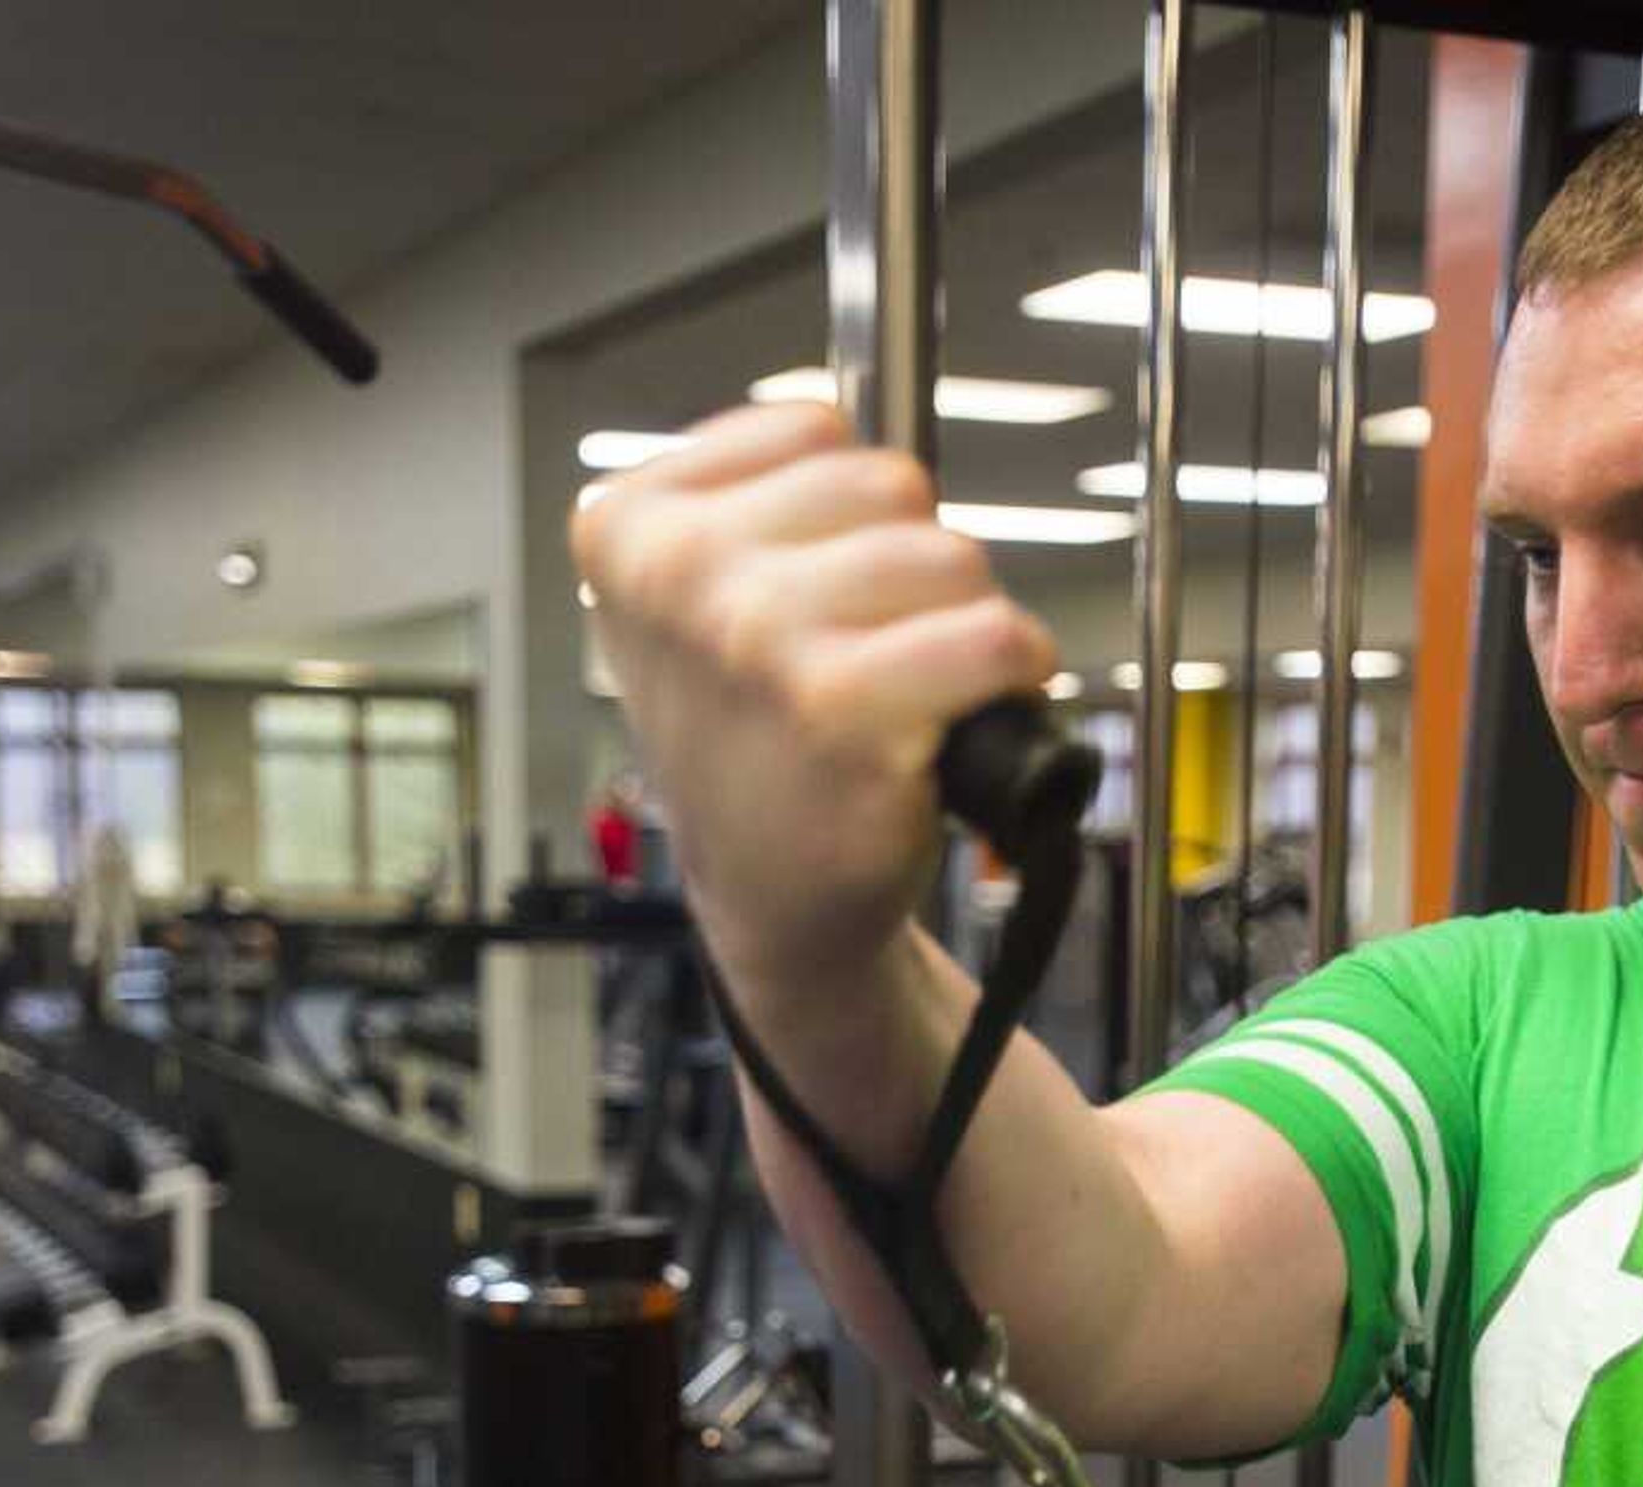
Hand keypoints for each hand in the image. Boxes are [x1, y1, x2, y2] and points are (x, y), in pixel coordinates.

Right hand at [571, 403, 1057, 998]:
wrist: (769, 899)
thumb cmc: (753, 743)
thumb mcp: (694, 599)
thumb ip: (752, 496)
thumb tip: (849, 431)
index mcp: (630, 525)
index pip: (813, 430)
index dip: (849, 512)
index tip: (813, 593)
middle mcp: (680, 575)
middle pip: (892, 485)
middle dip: (914, 563)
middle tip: (874, 655)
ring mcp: (758, 642)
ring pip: (952, 558)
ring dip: (964, 625)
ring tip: (908, 695)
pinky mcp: (842, 714)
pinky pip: (996, 638)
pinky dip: (1012, 677)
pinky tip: (958, 722)